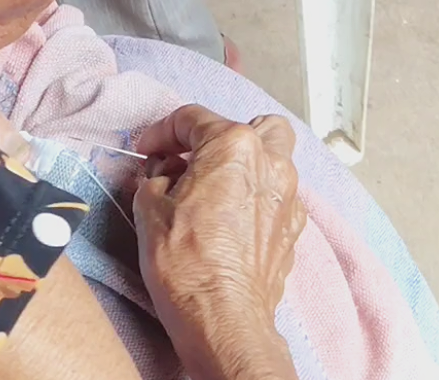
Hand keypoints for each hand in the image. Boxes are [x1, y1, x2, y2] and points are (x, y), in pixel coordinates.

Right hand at [133, 106, 305, 379]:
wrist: (222, 320)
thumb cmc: (185, 261)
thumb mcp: (149, 206)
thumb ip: (155, 175)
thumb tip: (161, 171)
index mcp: (233, 144)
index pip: (192, 118)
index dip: (160, 132)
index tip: (146, 151)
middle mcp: (270, 162)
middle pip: (254, 126)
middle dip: (222, 136)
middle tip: (193, 159)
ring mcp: (288, 197)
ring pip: (273, 159)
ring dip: (243, 166)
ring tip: (212, 188)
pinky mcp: (292, 230)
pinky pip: (275, 196)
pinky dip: (255, 197)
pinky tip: (230, 218)